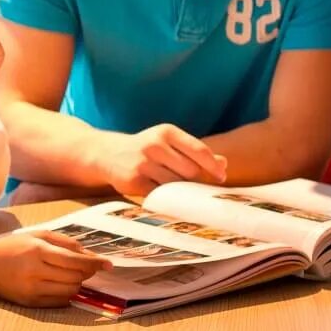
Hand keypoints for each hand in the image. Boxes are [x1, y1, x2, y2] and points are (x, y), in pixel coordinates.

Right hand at [0, 231, 111, 307]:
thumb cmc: (12, 247)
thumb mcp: (37, 235)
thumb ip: (65, 242)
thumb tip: (89, 254)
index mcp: (38, 251)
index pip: (75, 261)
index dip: (95, 263)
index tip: (108, 264)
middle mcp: (36, 272)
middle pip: (75, 277)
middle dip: (86, 273)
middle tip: (88, 268)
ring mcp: (33, 290)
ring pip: (70, 291)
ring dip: (77, 283)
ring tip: (72, 275)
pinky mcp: (30, 302)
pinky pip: (59, 301)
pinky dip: (67, 293)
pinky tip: (61, 285)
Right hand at [100, 124, 226, 197]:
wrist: (107, 154)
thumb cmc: (146, 150)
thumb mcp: (168, 143)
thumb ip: (195, 152)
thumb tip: (223, 164)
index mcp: (166, 132)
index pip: (199, 150)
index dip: (213, 166)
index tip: (221, 178)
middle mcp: (154, 145)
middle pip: (190, 171)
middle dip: (196, 181)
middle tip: (197, 188)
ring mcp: (142, 164)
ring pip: (176, 185)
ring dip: (182, 191)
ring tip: (180, 192)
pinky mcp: (133, 181)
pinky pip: (160, 194)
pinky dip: (167, 198)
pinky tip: (166, 197)